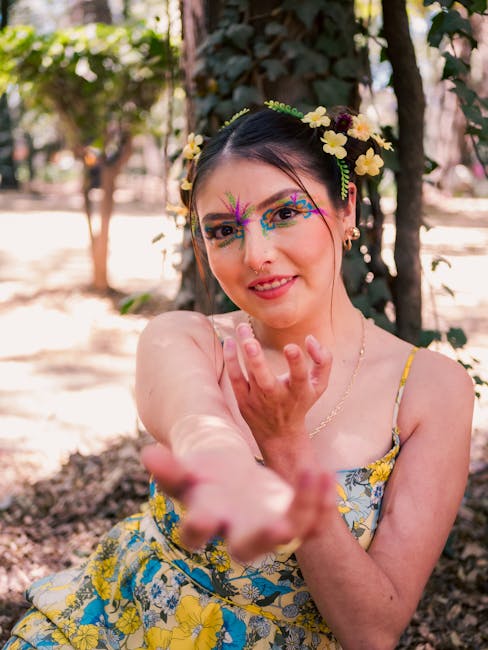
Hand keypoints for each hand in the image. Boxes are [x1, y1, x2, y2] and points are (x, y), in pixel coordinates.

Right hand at [141, 443, 332, 561]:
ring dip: (305, 507)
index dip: (200, 528)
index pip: (195, 534)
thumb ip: (170, 469)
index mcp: (204, 520)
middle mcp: (236, 534)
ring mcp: (267, 530)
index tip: (206, 516)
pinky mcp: (290, 521)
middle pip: (248, 548)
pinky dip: (321, 503)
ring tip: (314, 472)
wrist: (229, 479)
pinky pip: (311, 522)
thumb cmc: (203, 476)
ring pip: (290, 533)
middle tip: (280, 528)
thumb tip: (147, 454)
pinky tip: (326, 476)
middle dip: (263, 538)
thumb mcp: (187, 470)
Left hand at [223, 323, 331, 463]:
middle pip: (265, 379)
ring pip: (248, 374)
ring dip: (242, 350)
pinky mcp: (243, 399)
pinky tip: (230, 341)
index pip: (299, 376)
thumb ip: (323, 360)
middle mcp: (277, 396)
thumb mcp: (320, 385)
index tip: (291, 347)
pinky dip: (231, 361)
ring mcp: (258, 399)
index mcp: (299, 391)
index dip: (296, 362)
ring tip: (242, 327)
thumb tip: (310, 338)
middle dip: (257, 361)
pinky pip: (235, 378)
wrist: (280, 434)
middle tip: (250, 343)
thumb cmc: (301, 401)